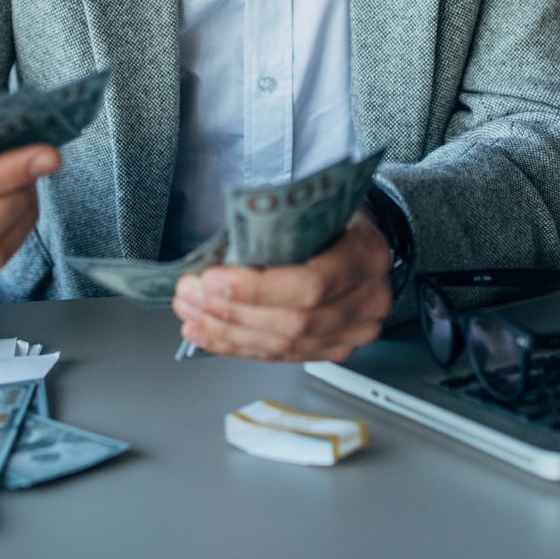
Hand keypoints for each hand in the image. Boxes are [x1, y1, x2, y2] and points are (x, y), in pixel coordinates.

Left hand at [171, 212, 393, 361]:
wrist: (360, 236)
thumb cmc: (334, 214)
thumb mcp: (314, 203)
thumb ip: (280, 226)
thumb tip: (220, 245)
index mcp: (367, 255)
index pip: (312, 284)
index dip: (257, 289)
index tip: (212, 280)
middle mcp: (368, 299)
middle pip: (293, 321)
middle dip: (231, 311)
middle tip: (190, 295)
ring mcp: (353, 330)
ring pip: (283, 344)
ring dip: (226, 330)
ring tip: (190, 312)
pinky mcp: (333, 349)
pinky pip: (280, 355)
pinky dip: (236, 345)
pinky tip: (206, 332)